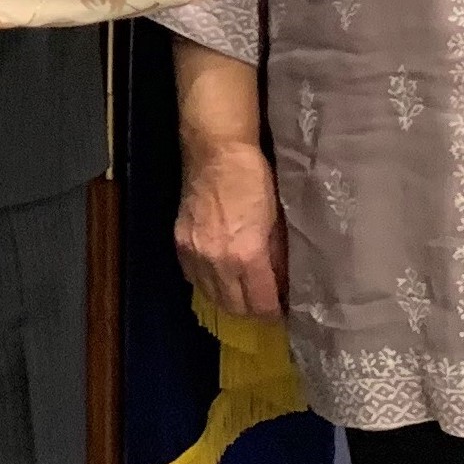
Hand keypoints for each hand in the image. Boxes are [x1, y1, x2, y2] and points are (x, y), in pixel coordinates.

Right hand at [175, 142, 286, 318]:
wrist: (215, 152)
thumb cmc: (254, 180)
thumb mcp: (276, 221)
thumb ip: (277, 257)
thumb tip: (282, 283)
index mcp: (247, 255)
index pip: (261, 304)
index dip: (275, 312)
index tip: (283, 310)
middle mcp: (217, 262)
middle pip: (235, 307)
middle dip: (253, 310)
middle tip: (265, 302)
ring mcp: (194, 254)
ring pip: (212, 297)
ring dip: (229, 299)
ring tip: (243, 291)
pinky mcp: (179, 243)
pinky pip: (194, 278)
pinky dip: (208, 283)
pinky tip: (219, 273)